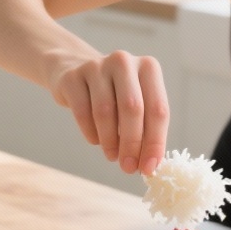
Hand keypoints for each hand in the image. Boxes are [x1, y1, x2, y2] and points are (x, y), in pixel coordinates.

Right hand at [51, 50, 169, 175]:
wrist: (74, 71)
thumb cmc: (113, 95)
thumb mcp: (136, 105)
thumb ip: (146, 130)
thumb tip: (150, 165)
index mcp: (148, 68)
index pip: (158, 109)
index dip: (155, 142)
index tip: (150, 167)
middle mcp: (123, 62)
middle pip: (132, 108)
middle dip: (132, 144)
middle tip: (128, 167)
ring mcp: (96, 66)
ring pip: (105, 112)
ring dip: (110, 141)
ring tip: (112, 155)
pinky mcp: (72, 77)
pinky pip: (83, 112)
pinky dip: (90, 132)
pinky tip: (95, 140)